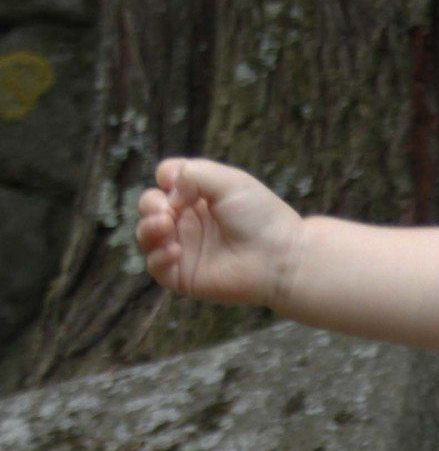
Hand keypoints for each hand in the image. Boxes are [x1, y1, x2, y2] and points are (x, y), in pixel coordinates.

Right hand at [136, 157, 304, 311]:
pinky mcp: (185, 276)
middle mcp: (190, 222)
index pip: (166, 182)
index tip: (174, 180)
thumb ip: (191, 174)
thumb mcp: (227, 180)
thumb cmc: (259, 217)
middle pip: (150, 207)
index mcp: (199, 198)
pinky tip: (174, 249)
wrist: (280, 257)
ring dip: (147, 228)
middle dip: (149, 204)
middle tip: (167, 209)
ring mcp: (186, 249)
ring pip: (147, 236)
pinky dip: (157, 256)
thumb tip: (168, 194)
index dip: (165, 178)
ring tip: (166, 225)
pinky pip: (156, 267)